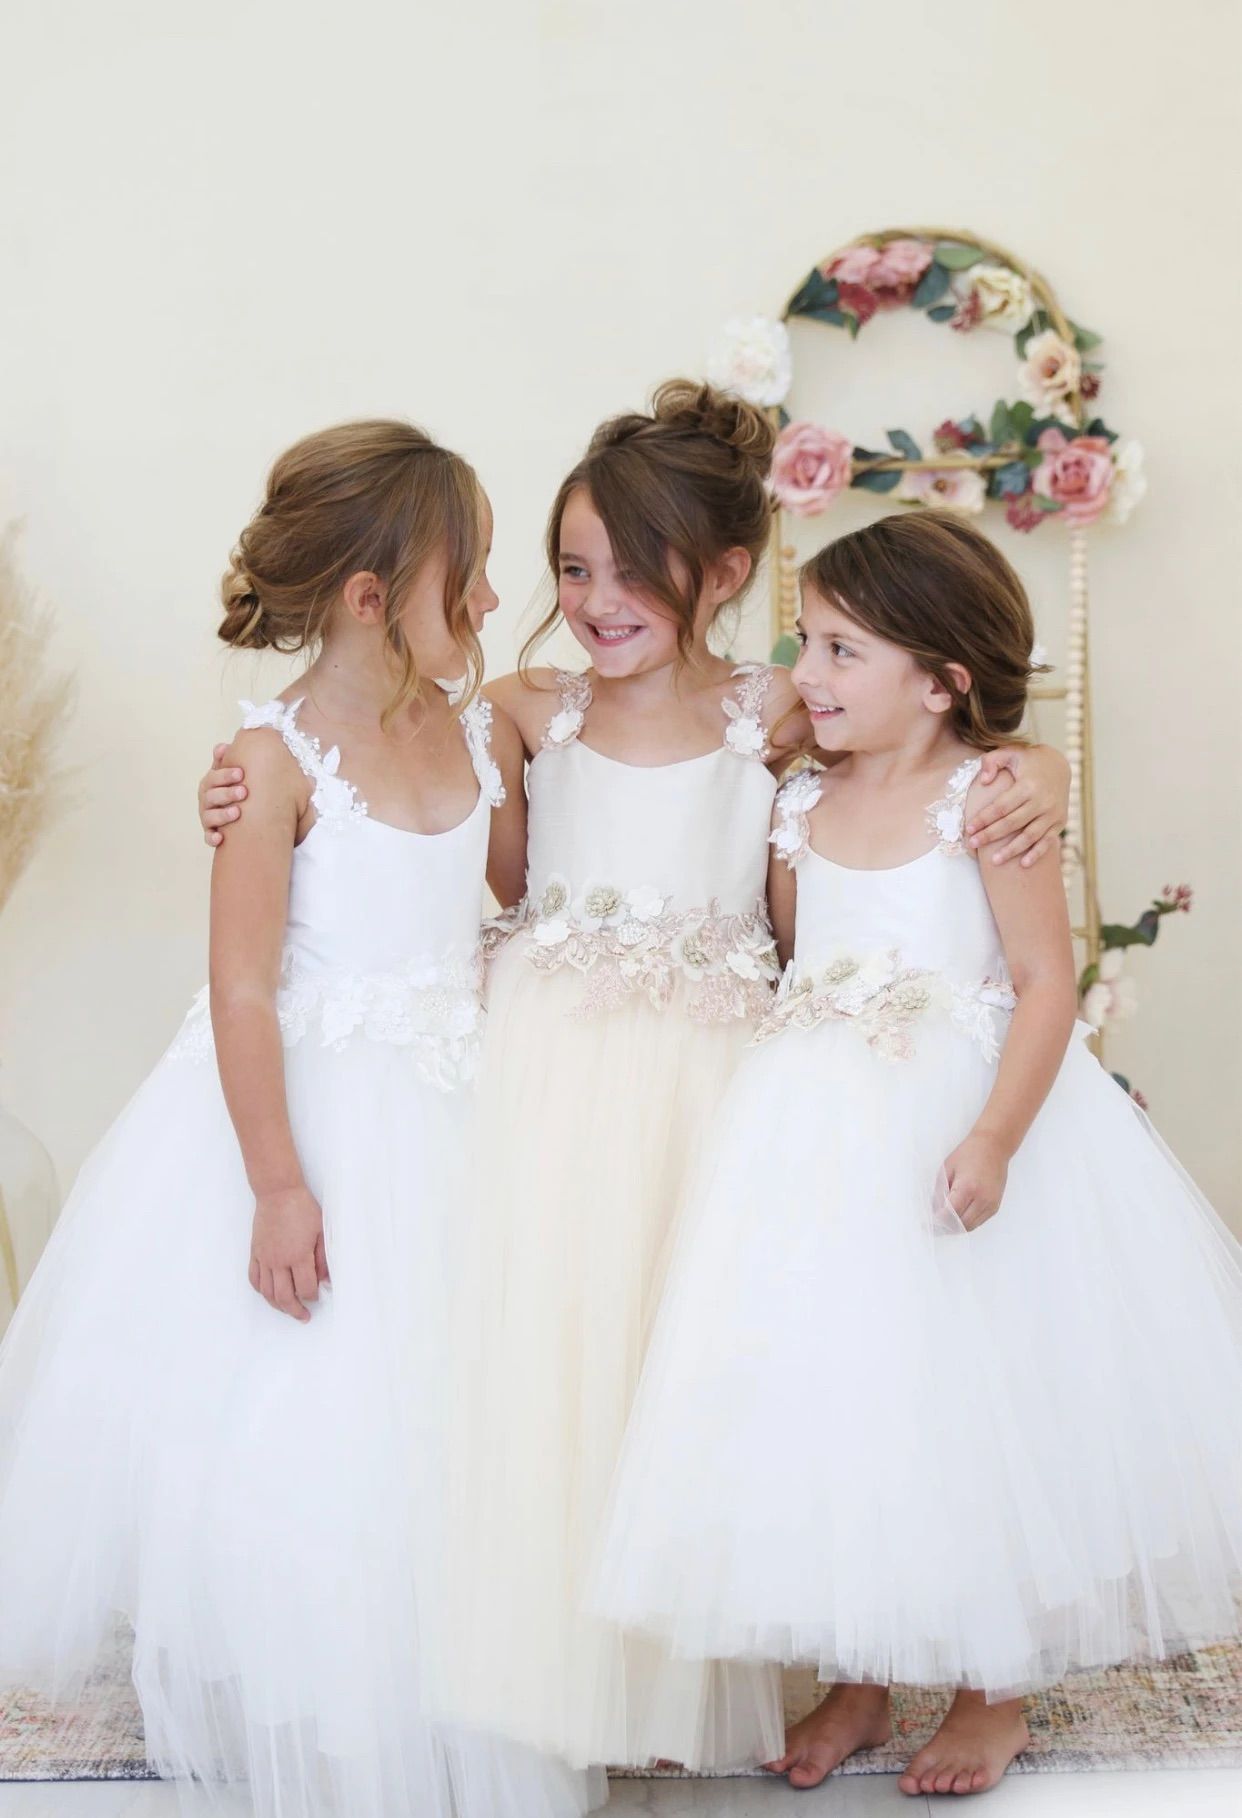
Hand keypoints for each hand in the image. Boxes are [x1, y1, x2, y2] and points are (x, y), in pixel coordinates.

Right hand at [201, 745, 247, 847]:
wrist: (237, 812)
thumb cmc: (234, 788)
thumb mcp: (229, 774)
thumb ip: (226, 761)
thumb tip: (223, 746)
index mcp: (210, 783)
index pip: (214, 777)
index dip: (225, 775)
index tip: (241, 773)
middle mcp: (206, 800)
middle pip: (212, 796)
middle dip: (227, 793)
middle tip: (244, 792)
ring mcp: (207, 817)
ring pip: (210, 816)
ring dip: (222, 815)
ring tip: (237, 813)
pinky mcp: (210, 833)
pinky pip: (208, 837)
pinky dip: (212, 838)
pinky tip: (220, 838)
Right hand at [249, 1185, 329, 1321]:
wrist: (277, 1193)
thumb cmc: (302, 1209)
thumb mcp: (321, 1231)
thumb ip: (324, 1258)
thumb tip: (326, 1279)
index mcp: (298, 1256)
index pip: (306, 1288)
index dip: (312, 1296)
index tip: (317, 1296)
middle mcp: (279, 1261)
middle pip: (284, 1297)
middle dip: (295, 1310)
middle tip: (303, 1316)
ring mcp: (264, 1258)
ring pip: (267, 1293)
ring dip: (277, 1305)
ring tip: (287, 1309)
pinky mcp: (255, 1253)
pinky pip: (254, 1279)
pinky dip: (261, 1291)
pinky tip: (269, 1294)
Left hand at [941, 1132, 1008, 1230]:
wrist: (994, 1147)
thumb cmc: (969, 1153)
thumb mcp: (947, 1169)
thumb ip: (940, 1192)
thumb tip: (934, 1210)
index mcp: (968, 1188)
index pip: (950, 1214)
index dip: (937, 1221)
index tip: (926, 1223)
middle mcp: (982, 1199)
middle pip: (960, 1225)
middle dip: (944, 1228)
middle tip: (932, 1227)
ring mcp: (991, 1204)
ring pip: (970, 1227)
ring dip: (955, 1228)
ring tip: (942, 1224)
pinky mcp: (995, 1206)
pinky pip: (978, 1222)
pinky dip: (966, 1223)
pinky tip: (956, 1218)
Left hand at [970, 747, 1068, 868]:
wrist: (1059, 765)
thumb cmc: (1027, 761)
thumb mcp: (1009, 752)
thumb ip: (992, 761)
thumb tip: (983, 781)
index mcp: (1028, 785)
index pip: (1001, 806)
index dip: (984, 818)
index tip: (968, 828)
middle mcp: (1042, 801)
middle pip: (1012, 823)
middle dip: (990, 835)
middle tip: (972, 844)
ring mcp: (1052, 813)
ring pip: (1030, 836)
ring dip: (1012, 850)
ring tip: (994, 861)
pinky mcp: (1059, 822)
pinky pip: (1047, 841)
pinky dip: (1037, 854)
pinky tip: (1023, 864)